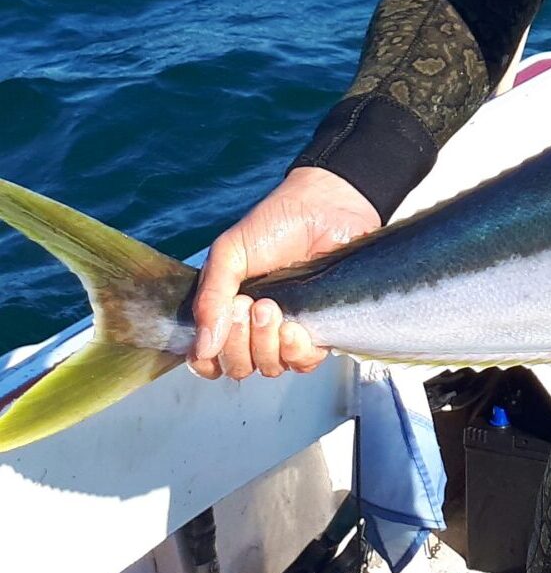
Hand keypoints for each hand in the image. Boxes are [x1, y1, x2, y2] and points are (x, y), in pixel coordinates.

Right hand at [189, 167, 379, 379]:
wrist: (325, 205)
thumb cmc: (275, 223)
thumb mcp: (229, 253)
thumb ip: (210, 298)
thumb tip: (203, 347)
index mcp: (226, 312)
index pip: (208, 359)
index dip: (209, 355)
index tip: (224, 317)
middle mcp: (254, 329)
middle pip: (238, 367)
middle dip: (239, 342)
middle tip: (250, 304)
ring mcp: (286, 330)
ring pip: (269, 367)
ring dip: (266, 344)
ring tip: (271, 307)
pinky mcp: (318, 330)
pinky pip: (303, 362)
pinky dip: (295, 351)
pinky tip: (295, 327)